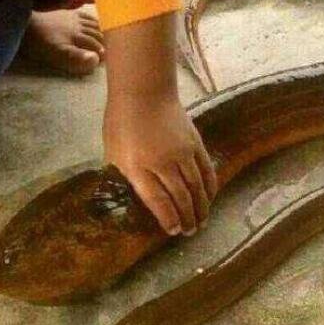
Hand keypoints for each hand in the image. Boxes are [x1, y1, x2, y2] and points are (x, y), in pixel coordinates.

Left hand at [104, 96, 216, 235]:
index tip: (173, 231)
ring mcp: (183, 153)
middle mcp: (163, 162)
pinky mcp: (196, 144)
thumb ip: (126, 178)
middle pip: (181, 196)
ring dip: (201, 207)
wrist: (144, 92)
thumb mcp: (113, 154)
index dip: (168, 218)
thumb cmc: (121, 124)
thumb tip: (138, 201)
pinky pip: (207, 171)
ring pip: (197, 187)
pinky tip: (210, 198)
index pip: (158, 200)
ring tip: (202, 221)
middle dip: (187, 217)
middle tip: (190, 231)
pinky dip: (210, 187)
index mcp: (137, 166)